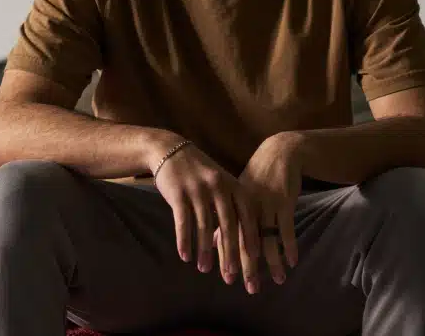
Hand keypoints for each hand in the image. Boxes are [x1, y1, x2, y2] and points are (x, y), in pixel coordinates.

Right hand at [150, 136, 258, 286]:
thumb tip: (243, 233)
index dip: (251, 237)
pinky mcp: (178, 194)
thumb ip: (231, 203)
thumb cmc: (198, 171)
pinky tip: (185, 256)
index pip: (246, 215)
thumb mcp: (220, 181)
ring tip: (204, 269)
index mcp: (232, 184)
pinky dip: (184, 241)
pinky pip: (183, 222)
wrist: (169, 150)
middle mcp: (218, 186)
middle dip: (231, 251)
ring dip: (204, 250)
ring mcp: (198, 190)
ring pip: (205, 226)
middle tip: (232, 273)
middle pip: (228, 224)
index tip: (254, 258)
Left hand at [236, 132, 303, 291]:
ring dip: (272, 261)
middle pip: (245, 241)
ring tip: (276, 280)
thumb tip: (212, 242)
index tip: (228, 279)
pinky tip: (291, 261)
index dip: (227, 258)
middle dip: (248, 266)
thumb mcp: (238, 195)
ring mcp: (266, 203)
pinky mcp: (284, 200)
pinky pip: (286, 227)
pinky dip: (289, 245)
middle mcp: (247, 206)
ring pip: (267, 237)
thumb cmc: (257, 179)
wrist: (279, 152)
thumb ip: (226, 219)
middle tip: (250, 288)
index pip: (227, 237)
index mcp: (233, 206)